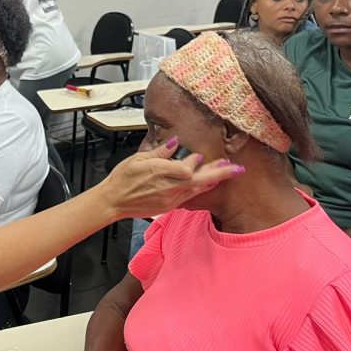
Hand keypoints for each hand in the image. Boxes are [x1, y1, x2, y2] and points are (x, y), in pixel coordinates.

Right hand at [98, 138, 243, 219]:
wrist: (113, 201)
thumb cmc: (122, 179)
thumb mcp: (138, 159)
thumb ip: (160, 152)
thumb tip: (174, 144)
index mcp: (161, 172)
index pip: (187, 167)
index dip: (196, 161)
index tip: (199, 156)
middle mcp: (168, 187)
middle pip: (200, 180)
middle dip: (220, 173)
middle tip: (237, 168)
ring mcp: (170, 199)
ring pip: (197, 190)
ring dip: (213, 181)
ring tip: (227, 173)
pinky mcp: (168, 206)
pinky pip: (189, 197)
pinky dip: (201, 189)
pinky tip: (208, 184)